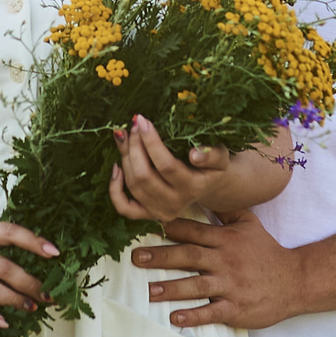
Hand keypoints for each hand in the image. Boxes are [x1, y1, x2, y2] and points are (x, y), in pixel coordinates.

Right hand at [0, 222, 59, 329]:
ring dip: (14, 300)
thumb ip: (7, 246)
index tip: (54, 253)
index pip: (11, 233)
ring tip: (31, 307)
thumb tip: (46, 261)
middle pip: (4, 268)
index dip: (33, 241)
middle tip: (47, 295)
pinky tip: (4, 323)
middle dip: (29, 284)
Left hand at [107, 113, 237, 223]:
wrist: (209, 186)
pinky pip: (124, 207)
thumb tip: (194, 155)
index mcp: (194, 187)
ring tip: (126, 137)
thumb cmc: (212, 165)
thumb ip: (212, 155)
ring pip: (133, 186)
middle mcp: (176, 204)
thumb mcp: (220, 156)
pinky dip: (115, 189)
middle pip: (144, 176)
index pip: (166, 166)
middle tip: (133, 125)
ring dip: (125, 158)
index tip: (142, 121)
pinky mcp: (148, 215)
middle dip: (134, 147)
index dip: (151, 142)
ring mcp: (160, 212)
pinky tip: (116, 167)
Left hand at [131, 208, 305, 328]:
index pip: (194, 231)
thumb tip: (205, 193)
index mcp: (226, 240)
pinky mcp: (235, 309)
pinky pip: (211, 313)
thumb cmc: (268, 252)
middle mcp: (225, 261)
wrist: (296, 281)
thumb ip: (227, 210)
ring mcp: (230, 286)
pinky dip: (193, 316)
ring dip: (171, 288)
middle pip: (189, 256)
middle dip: (161, 257)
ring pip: (196, 286)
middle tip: (136, 258)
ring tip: (148, 291)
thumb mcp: (250, 224)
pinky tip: (174, 318)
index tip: (147, 226)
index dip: (171, 228)